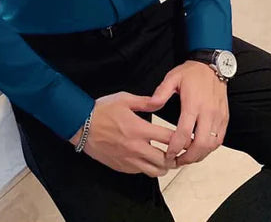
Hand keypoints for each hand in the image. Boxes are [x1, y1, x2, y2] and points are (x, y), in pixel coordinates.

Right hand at [69, 91, 186, 176]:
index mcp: (139, 129)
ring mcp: (128, 159)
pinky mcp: (121, 166)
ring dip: (163, 166)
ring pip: (154, 171)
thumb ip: (145, 102)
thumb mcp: (124, 99)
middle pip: (165, 160)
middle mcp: (136, 147)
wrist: (82, 125)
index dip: (183, 140)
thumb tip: (160, 101)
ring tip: (165, 158)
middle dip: (175, 157)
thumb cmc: (102, 110)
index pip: (169, 139)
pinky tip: (148, 159)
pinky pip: (141, 172)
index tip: (189, 139)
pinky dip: (148, 168)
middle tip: (179, 151)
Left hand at [149, 60, 228, 166]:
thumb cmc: (191, 72)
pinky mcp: (225, 118)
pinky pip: (219, 139)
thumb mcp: (172, 78)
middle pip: (201, 144)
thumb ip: (161, 92)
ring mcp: (218, 116)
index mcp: (193, 103)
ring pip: (212, 145)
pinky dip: (210, 148)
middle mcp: (208, 112)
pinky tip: (200, 150)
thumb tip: (151, 105)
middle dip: (188, 157)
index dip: (175, 147)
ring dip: (200, 155)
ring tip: (187, 158)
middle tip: (177, 162)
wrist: (212, 65)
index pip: (184, 132)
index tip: (168, 154)